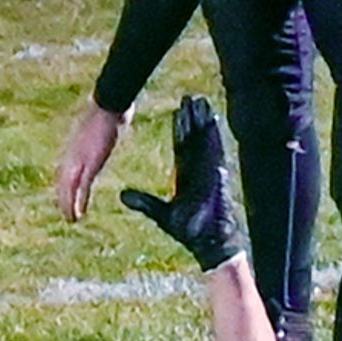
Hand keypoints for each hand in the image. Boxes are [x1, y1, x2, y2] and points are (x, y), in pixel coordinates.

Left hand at [53, 101, 126, 222]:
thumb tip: (115, 123)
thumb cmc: (108, 109)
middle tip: (66, 215)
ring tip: (71, 220)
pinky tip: (78, 214)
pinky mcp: (89, 164)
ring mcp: (79, 160)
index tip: (66, 197)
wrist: (108, 103)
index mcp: (75, 147)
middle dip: (64, 200)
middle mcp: (72, 155)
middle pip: (63, 182)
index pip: (66, 171)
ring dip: (68, 206)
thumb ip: (103, 131)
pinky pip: (81, 188)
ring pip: (68, 189)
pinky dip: (79, 202)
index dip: (66, 186)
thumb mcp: (102, 124)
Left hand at [119, 94, 244, 269]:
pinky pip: (215, 151)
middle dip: (192, 118)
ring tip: (199, 101)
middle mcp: (200, 169)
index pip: (181, 146)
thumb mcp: (161, 214)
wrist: (210, 242)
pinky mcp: (218, 174)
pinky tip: (212, 119)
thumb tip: (123, 195)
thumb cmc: (190, 231)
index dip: (179, 128)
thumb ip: (144, 202)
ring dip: (202, 121)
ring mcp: (210, 170)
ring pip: (205, 140)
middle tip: (189, 98)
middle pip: (194, 138)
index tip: (178, 111)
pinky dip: (214, 135)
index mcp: (186, 175)